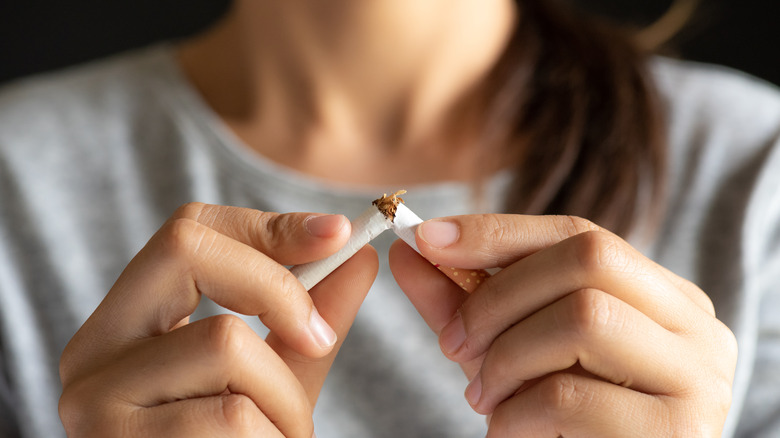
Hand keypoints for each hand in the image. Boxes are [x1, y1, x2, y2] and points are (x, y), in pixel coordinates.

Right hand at [59, 203, 377, 436]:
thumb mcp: (273, 376)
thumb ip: (309, 318)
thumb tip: (359, 255)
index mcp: (127, 323)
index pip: (189, 232)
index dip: (269, 225)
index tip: (339, 235)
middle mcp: (92, 353)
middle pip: (190, 253)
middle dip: (278, 290)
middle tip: (319, 340)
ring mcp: (96, 403)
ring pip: (228, 345)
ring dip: (284, 401)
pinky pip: (234, 418)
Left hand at [389, 214, 736, 436]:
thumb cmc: (559, 422)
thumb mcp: (512, 349)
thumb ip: (466, 302)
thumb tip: (407, 251)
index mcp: (663, 296)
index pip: (580, 232)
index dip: (498, 231)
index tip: (428, 238)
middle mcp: (694, 326)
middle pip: (589, 259)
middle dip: (499, 295)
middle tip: (453, 343)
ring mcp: (699, 377)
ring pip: (584, 318)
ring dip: (507, 357)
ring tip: (484, 398)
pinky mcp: (679, 432)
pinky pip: (573, 396)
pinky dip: (517, 413)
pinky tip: (508, 432)